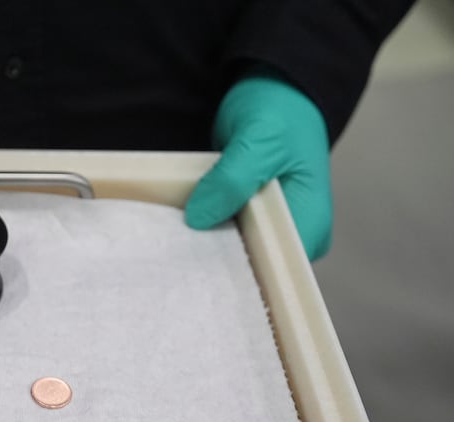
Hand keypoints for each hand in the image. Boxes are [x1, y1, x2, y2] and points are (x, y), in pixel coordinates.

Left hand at [185, 72, 331, 259]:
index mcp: (309, 227)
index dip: (235, 274)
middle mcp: (290, 237)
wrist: (275, 90)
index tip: (192, 268)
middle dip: (212, 263)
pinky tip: (173, 231)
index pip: (274, 272)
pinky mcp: (244, 218)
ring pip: (231, 253)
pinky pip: (219, 234)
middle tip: (170, 259)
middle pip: (250, 268)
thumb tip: (198, 218)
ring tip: (167, 248)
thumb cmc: (280, 113)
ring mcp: (266, 228)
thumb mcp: (259, 140)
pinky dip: (199, 231)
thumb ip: (233, 179)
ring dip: (201, 248)